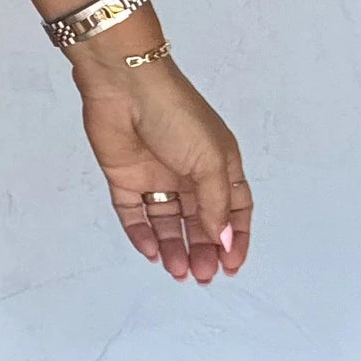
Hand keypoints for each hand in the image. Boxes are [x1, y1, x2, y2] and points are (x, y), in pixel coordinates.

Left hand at [71, 49, 251, 283]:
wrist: (125, 85)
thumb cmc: (176, 114)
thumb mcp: (209, 160)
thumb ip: (216, 203)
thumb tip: (222, 238)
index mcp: (219, 163)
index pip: (234, 208)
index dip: (235, 237)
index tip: (232, 264)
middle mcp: (189, 172)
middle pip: (200, 221)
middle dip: (204, 250)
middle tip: (203, 275)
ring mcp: (156, 176)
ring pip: (168, 223)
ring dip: (174, 247)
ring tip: (178, 270)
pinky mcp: (126, 178)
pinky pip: (134, 214)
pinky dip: (142, 235)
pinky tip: (151, 252)